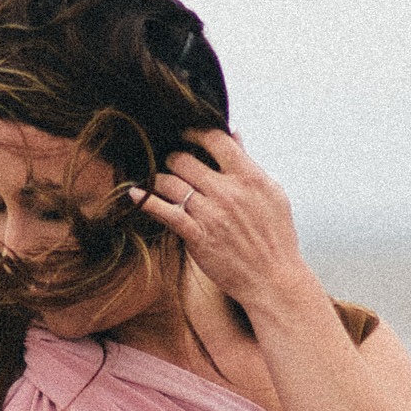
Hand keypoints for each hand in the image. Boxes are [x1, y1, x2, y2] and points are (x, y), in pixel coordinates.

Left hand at [129, 129, 310, 316]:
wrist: (273, 279)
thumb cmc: (275, 237)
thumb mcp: (272, 194)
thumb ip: (249, 163)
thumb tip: (235, 134)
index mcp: (250, 178)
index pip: (216, 140)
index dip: (196, 132)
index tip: (187, 134)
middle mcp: (228, 192)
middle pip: (185, 160)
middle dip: (174, 158)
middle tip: (172, 163)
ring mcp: (211, 214)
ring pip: (171, 183)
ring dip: (161, 179)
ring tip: (160, 181)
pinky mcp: (196, 236)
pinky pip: (164, 211)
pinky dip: (145, 200)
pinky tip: (134, 194)